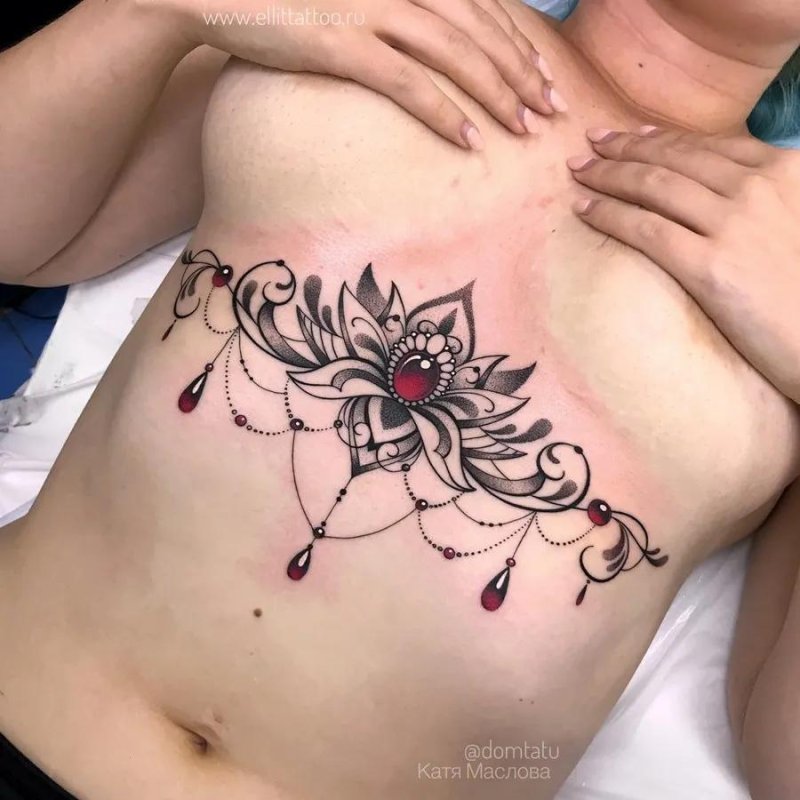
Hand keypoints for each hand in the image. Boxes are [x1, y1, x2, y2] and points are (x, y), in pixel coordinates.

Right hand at [169, 0, 562, 148]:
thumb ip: (392, 11)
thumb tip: (422, 42)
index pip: (478, 5)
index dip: (516, 42)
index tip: (541, 75)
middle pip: (478, 30)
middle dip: (521, 71)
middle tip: (551, 108)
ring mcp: (371, 10)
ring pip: (455, 55)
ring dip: (497, 93)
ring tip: (525, 129)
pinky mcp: (343, 43)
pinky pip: (408, 82)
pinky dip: (445, 111)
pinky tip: (472, 140)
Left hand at [567, 127, 799, 403]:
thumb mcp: (797, 218)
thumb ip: (766, 197)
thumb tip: (722, 188)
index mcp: (785, 170)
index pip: (708, 146)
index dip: (663, 138)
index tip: (632, 136)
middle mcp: (758, 187)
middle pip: (675, 159)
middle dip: (626, 147)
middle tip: (592, 141)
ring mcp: (733, 225)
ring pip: (654, 187)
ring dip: (609, 173)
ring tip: (578, 169)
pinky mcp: (709, 268)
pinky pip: (645, 230)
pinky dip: (608, 214)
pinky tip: (583, 208)